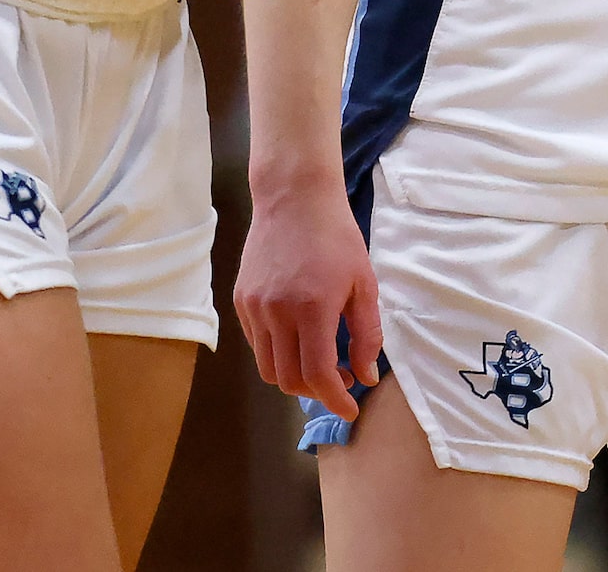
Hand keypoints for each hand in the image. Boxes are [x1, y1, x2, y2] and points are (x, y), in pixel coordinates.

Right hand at [234, 175, 384, 419]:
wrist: (294, 198)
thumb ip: (367, 334)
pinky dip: (277, 353)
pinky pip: (256, 344)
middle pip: (289, 380)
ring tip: (318, 360)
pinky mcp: (240, 301)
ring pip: (268, 368)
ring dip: (294, 377)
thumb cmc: (338, 238)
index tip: (350, 408)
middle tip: (339, 379)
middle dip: (316, 392)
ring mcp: (254, 308)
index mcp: (312, 309)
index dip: (335, 400)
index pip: (318, 375)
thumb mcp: (365, 284)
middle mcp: (276, 313)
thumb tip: (365, 376)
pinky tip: (297, 337)